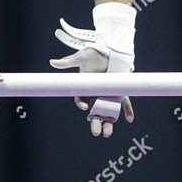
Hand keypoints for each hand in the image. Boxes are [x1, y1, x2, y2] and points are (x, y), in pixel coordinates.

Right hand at [50, 18, 133, 137]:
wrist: (109, 49)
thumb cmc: (93, 54)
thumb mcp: (81, 57)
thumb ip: (68, 62)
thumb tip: (52, 62)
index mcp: (86, 87)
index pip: (81, 100)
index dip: (81, 105)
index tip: (85, 107)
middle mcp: (97, 93)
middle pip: (95, 111)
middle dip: (95, 123)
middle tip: (96, 132)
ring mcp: (109, 94)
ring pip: (108, 111)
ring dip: (109, 122)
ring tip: (107, 133)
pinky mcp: (120, 91)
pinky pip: (124, 103)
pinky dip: (128, 110)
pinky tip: (130, 118)